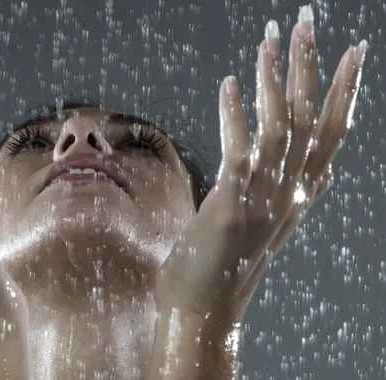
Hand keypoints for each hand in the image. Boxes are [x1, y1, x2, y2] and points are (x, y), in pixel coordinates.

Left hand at [155, 12, 366, 323]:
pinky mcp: (231, 205)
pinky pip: (239, 152)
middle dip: (311, 68)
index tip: (354, 51)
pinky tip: (231, 84)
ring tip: (270, 39)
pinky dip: (235, 116)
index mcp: (297, 194)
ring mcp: (262, 199)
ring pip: (280, 128)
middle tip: (308, 23)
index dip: (344, 91)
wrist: (205, 308)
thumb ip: (290, 192)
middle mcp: (288, 193)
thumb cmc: (227, 261)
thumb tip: (314, 171)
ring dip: (274, 80)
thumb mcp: (269, 222)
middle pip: (309, 120)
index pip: (331, 133)